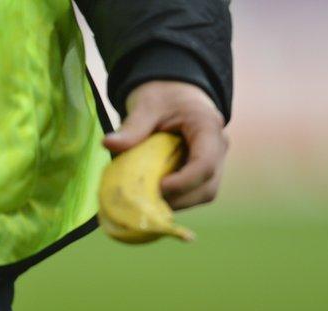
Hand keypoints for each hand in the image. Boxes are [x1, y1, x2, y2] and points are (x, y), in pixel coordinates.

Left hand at [103, 81, 228, 209]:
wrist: (174, 90)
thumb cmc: (162, 95)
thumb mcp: (145, 106)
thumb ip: (132, 127)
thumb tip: (108, 144)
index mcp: (207, 127)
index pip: (205, 163)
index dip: (183, 182)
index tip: (158, 188)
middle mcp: (218, 146)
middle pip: (207, 186)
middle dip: (178, 198)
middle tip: (146, 200)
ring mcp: (216, 160)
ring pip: (204, 193)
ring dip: (177, 202)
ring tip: (148, 200)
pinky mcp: (205, 171)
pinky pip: (196, 192)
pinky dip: (177, 199)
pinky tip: (154, 196)